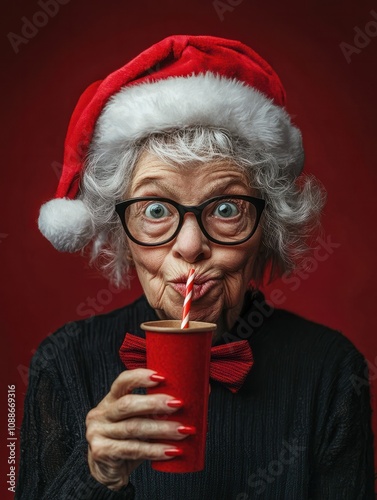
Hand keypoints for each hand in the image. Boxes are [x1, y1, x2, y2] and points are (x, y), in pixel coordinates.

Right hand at [86, 368, 191, 489]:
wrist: (109, 471)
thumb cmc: (130, 439)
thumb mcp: (141, 420)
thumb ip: (161, 409)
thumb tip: (203, 393)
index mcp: (111, 399)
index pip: (122, 381)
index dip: (140, 377)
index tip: (162, 377)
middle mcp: (101, 413)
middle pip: (128, 404)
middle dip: (155, 403)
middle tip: (179, 405)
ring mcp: (98, 432)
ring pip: (133, 428)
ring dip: (162, 429)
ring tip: (184, 430)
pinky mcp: (102, 451)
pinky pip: (133, 449)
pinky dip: (155, 450)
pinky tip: (171, 451)